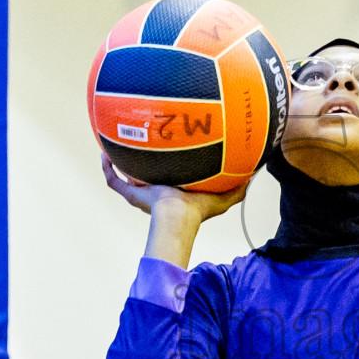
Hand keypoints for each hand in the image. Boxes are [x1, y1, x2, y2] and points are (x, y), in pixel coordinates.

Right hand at [102, 153, 246, 267]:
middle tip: (140, 142)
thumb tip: (253, 176)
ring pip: (125, 177)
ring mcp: (140, 194)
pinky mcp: (132, 194)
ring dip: (119, 163)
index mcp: (173, 192)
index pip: (169, 177)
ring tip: (116, 144)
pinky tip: (105, 154)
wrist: (179, 216)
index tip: (169, 151)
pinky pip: (113, 181)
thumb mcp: (223, 198)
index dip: (168, 166)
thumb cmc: (198, 211)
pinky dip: (108, 168)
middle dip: (140, 163)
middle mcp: (155, 193)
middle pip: (144, 176)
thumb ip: (238, 189)